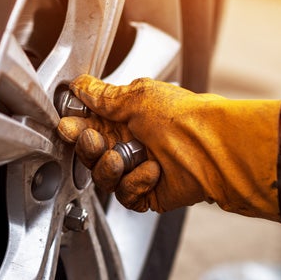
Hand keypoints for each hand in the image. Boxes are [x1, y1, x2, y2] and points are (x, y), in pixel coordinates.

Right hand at [57, 75, 280, 219]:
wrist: (213, 148)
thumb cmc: (184, 118)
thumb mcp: (137, 96)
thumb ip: (103, 95)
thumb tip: (80, 85)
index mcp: (127, 118)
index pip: (88, 126)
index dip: (75, 128)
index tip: (67, 125)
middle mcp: (131, 144)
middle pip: (91, 154)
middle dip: (89, 148)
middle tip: (95, 141)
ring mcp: (138, 169)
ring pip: (103, 177)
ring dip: (108, 168)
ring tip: (123, 158)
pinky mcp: (147, 193)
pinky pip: (124, 195)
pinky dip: (135, 183)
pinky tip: (153, 171)